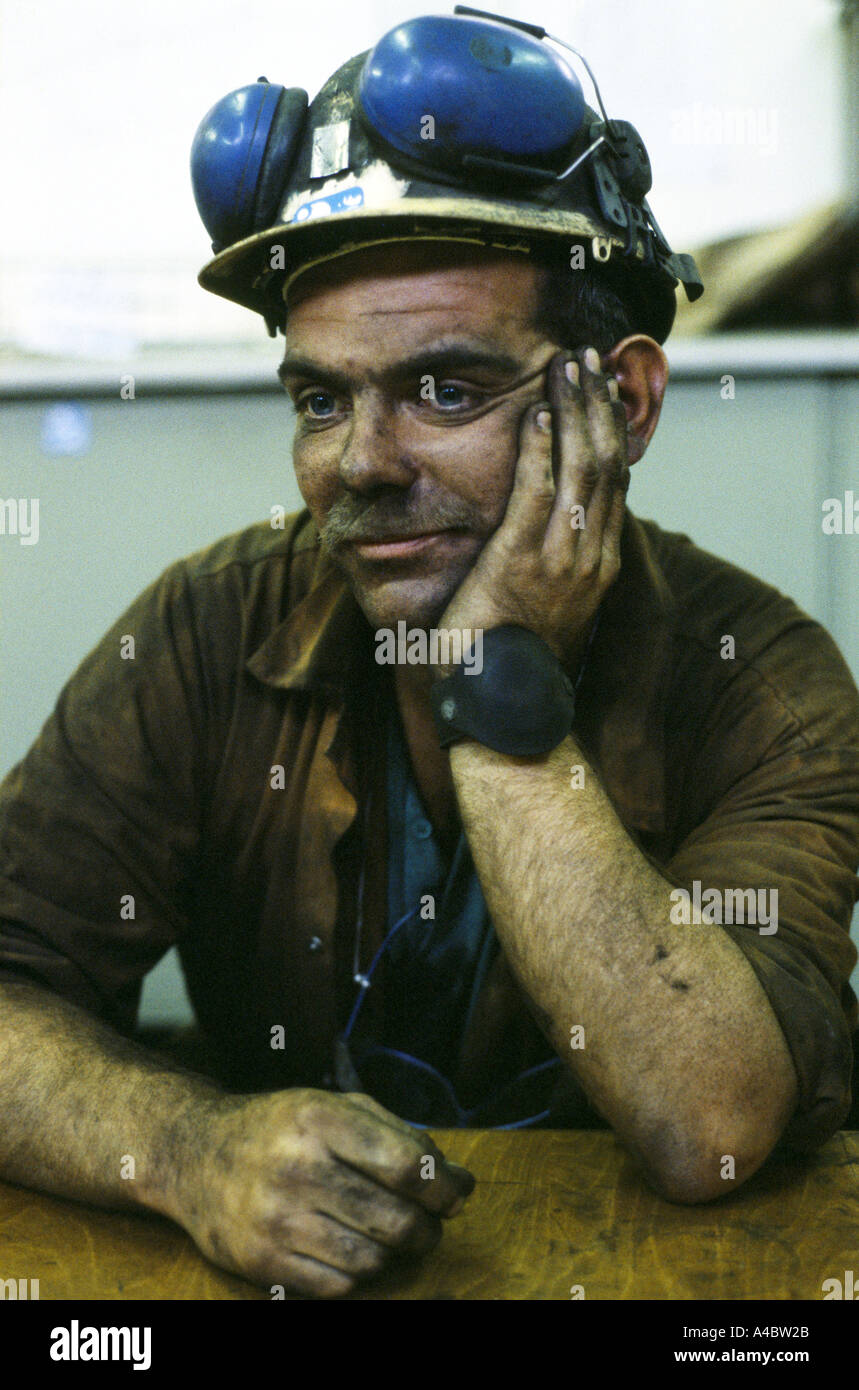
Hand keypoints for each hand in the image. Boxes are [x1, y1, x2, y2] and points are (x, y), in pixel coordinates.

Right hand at [175, 1088, 474, 1296]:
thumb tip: (457, 1181)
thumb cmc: (281, 1128)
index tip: (455, 1194)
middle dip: (427, 1228)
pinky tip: (352, 1250)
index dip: (444, 1187)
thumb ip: (398, 1134)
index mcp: (320, 1118)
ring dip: (393, 1255)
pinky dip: (358, 1275)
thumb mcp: (335, 1105)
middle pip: (396, 1220)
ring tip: (388, 1237)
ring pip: (371, 1260)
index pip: (405, 1164)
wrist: (194, 1154)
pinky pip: (337, 1287)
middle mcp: (296, 1167)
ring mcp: (275, 1218)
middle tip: (427, 1224)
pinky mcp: (261, 1262)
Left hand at [436, 345, 628, 671]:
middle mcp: (591, 557)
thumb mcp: (546, 605)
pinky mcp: (522, 563)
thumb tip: (544, 532)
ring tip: (567, 368)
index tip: (601, 390)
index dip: (610, 429)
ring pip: (582, 468)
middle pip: (608, 463)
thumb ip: (551, 563)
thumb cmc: (512, 662)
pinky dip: (541, 449)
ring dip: (574, 411)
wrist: (501, 712)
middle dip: (598, 405)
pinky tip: (537, 414)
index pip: (614, 481)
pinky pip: (537, 493)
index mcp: (599, 565)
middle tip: (587, 359)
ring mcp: (561, 560)